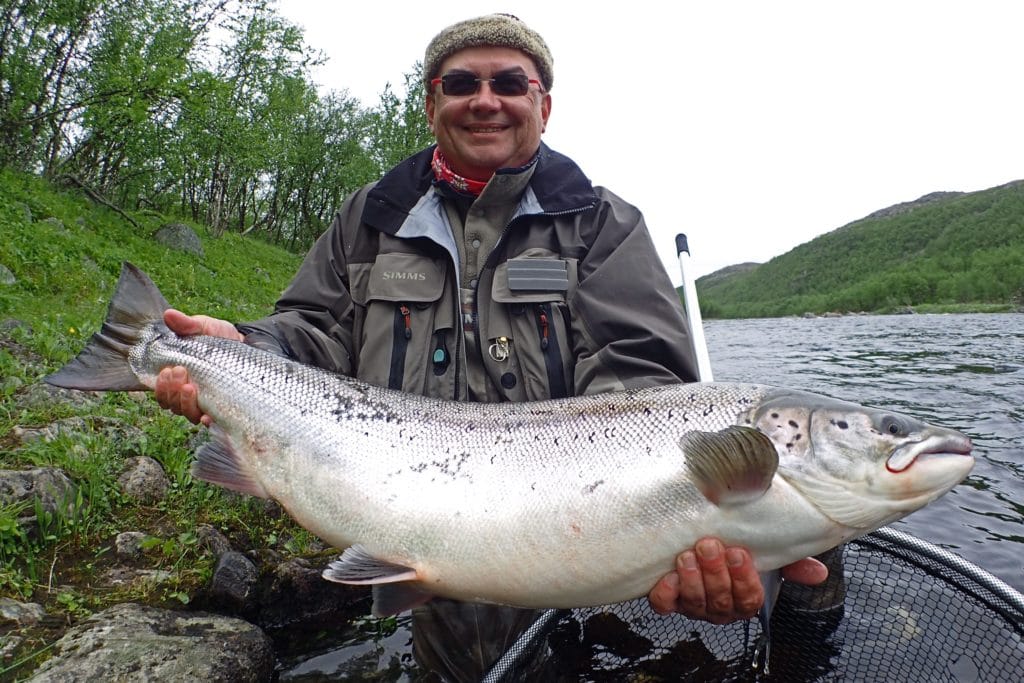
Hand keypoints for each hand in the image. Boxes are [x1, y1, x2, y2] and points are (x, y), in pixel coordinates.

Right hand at [153, 309, 242, 424]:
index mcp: (178, 378)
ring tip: (191, 387)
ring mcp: (206, 403)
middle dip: (171, 390)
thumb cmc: (221, 339)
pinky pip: (211, 422)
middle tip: (180, 371)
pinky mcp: (223, 409)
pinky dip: (206, 420)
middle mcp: (189, 395)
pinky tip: (207, 415)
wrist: (249, 347)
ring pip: (187, 413)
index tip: (167, 370)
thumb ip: (187, 325)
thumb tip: (169, 315)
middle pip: (171, 404)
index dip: (160, 387)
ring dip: (184, 403)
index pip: (161, 391)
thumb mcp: (204, 328)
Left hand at [647, 537, 827, 623]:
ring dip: (692, 579)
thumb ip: (790, 563)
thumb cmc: (735, 548)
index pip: (749, 599)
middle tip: (710, 546)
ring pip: (694, 604)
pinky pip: (664, 604)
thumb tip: (819, 572)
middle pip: (721, 601)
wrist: (698, 538)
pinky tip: (668, 576)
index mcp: (744, 599)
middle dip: (715, 574)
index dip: (744, 579)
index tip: (739, 552)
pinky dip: (665, 593)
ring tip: (688, 555)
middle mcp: (719, 608)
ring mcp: (693, 605)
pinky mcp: (667, 599)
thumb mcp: (766, 554)